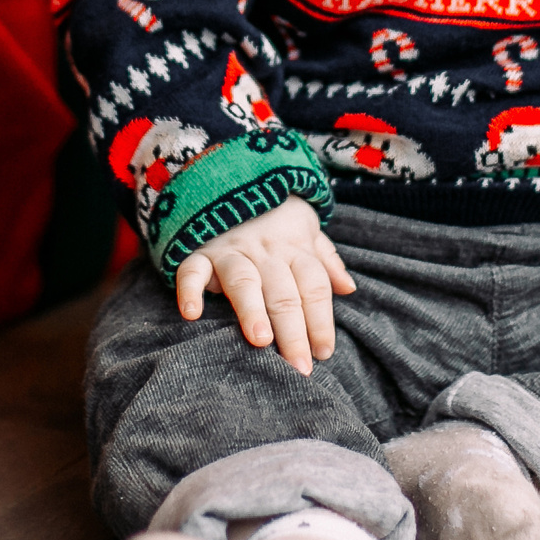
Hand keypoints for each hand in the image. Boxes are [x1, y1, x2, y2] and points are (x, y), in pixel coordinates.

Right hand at [173, 196, 355, 375]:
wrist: (230, 173)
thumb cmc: (274, 212)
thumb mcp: (306, 227)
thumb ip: (325, 259)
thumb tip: (349, 288)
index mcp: (294, 248)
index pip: (314, 286)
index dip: (321, 319)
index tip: (325, 351)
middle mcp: (265, 251)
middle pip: (284, 293)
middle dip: (294, 332)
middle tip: (300, 367)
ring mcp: (230, 250)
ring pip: (244, 282)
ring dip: (252, 311)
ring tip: (261, 342)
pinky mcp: (198, 250)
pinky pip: (191, 269)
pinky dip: (190, 289)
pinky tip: (191, 314)